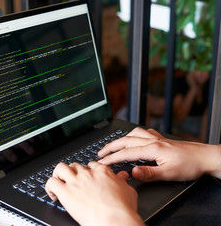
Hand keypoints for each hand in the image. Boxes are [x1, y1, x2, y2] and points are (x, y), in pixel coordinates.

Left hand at [45, 162, 142, 225]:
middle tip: (73, 183)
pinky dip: (49, 187)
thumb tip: (123, 177)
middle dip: (73, 173)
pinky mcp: (66, 192)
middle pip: (75, 166)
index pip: (90, 165)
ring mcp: (75, 182)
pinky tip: (53, 195)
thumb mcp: (128, 191)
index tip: (86, 179)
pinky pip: (51, 182)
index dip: (87, 172)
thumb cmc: (123, 210)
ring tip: (59, 184)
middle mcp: (87, 174)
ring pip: (60, 168)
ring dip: (58, 175)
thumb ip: (123, 181)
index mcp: (102, 172)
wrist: (114, 221)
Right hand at [98, 127, 220, 181]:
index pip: (126, 153)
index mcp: (152, 149)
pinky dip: (134, 135)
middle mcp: (152, 140)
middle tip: (100, 153)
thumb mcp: (169, 174)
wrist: (206, 157)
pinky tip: (135, 138)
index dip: (112, 158)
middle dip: (111, 146)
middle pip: (126, 140)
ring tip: (113, 145)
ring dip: (121, 139)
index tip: (102, 162)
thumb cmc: (191, 165)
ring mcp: (157, 138)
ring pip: (133, 134)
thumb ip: (149, 173)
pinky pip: (143, 132)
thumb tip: (133, 172)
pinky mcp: (162, 139)